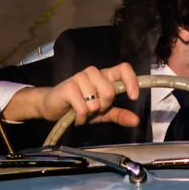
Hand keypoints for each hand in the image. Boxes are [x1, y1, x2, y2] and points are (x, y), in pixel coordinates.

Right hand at [4, 62, 141, 128]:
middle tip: (93, 109)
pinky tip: (75, 116)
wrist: (52, 107)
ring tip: (82, 111)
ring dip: (90, 113)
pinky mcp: (69, 87)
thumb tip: (136, 120)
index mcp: (104, 76)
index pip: (123, 69)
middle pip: (110, 91)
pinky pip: (83, 109)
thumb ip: (119, 114)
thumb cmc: (79, 106)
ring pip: (96, 102)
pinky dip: (81, 118)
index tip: (133, 97)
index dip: (132, 81)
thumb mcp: (102, 113)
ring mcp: (80, 78)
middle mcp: (93, 73)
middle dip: (103, 107)